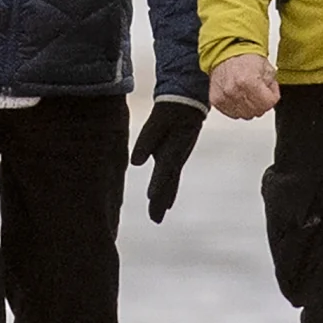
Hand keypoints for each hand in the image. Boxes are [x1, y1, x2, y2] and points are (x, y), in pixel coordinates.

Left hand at [130, 97, 204, 221]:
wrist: (187, 103)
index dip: (158, 184)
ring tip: (158, 216)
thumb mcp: (157, 122)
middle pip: (169, 184)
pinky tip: (165, 202)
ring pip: (171, 184)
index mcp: (173, 150)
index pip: (164, 171)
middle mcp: (178, 158)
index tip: (151, 199)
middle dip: (161, 202)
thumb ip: (146, 140)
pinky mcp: (177, 158)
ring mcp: (179, 159)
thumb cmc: (170, 111)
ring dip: (164, 200)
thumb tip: (135, 162)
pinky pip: (172, 179)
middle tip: (155, 220)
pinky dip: (168, 191)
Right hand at [210, 53, 278, 120]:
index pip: (268, 103)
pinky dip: (238, 108)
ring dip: (249, 107)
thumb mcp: (266, 67)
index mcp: (248, 81)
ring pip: (245, 115)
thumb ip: (272, 84)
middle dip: (262, 103)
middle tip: (259, 92)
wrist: (225, 53)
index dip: (272, 96)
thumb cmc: (244, 58)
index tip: (270, 91)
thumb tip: (271, 96)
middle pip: (257, 111)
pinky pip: (232, 113)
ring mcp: (224, 97)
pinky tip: (239, 97)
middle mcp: (234, 91)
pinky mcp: (216, 101)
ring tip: (248, 94)